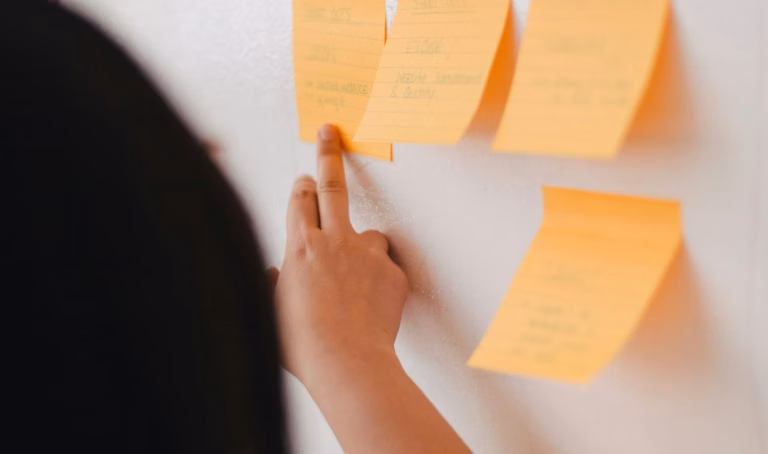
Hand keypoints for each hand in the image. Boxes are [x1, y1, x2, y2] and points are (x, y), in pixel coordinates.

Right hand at [272, 125, 407, 385]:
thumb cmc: (303, 345)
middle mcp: (334, 242)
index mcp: (300, 248)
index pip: (298, 202)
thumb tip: (276, 273)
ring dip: (362, 246)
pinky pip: (386, 267)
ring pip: (368, 234)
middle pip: (332, 187)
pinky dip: (379, 279)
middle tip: (331, 132)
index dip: (300, 186)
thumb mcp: (272, 311)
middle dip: (329, 155)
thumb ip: (274, 284)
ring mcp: (367, 254)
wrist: (347, 363)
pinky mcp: (393, 272)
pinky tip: (372, 304)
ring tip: (357, 278)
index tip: (303, 177)